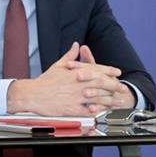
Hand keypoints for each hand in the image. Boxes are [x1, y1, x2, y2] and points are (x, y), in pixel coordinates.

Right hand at [7, 43, 121, 115]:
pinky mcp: (73, 109)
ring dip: (110, 99)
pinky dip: (98, 110)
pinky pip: (89, 110)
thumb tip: (76, 45)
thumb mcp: (58, 65)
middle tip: (122, 88)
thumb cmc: (45, 81)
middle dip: (114, 85)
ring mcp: (76, 97)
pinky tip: (105, 110)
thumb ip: (70, 56)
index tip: (117, 72)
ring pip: (98, 98)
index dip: (109, 71)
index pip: (96, 70)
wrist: (33, 95)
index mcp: (76, 72)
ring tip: (119, 101)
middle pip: (101, 83)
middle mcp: (78, 84)